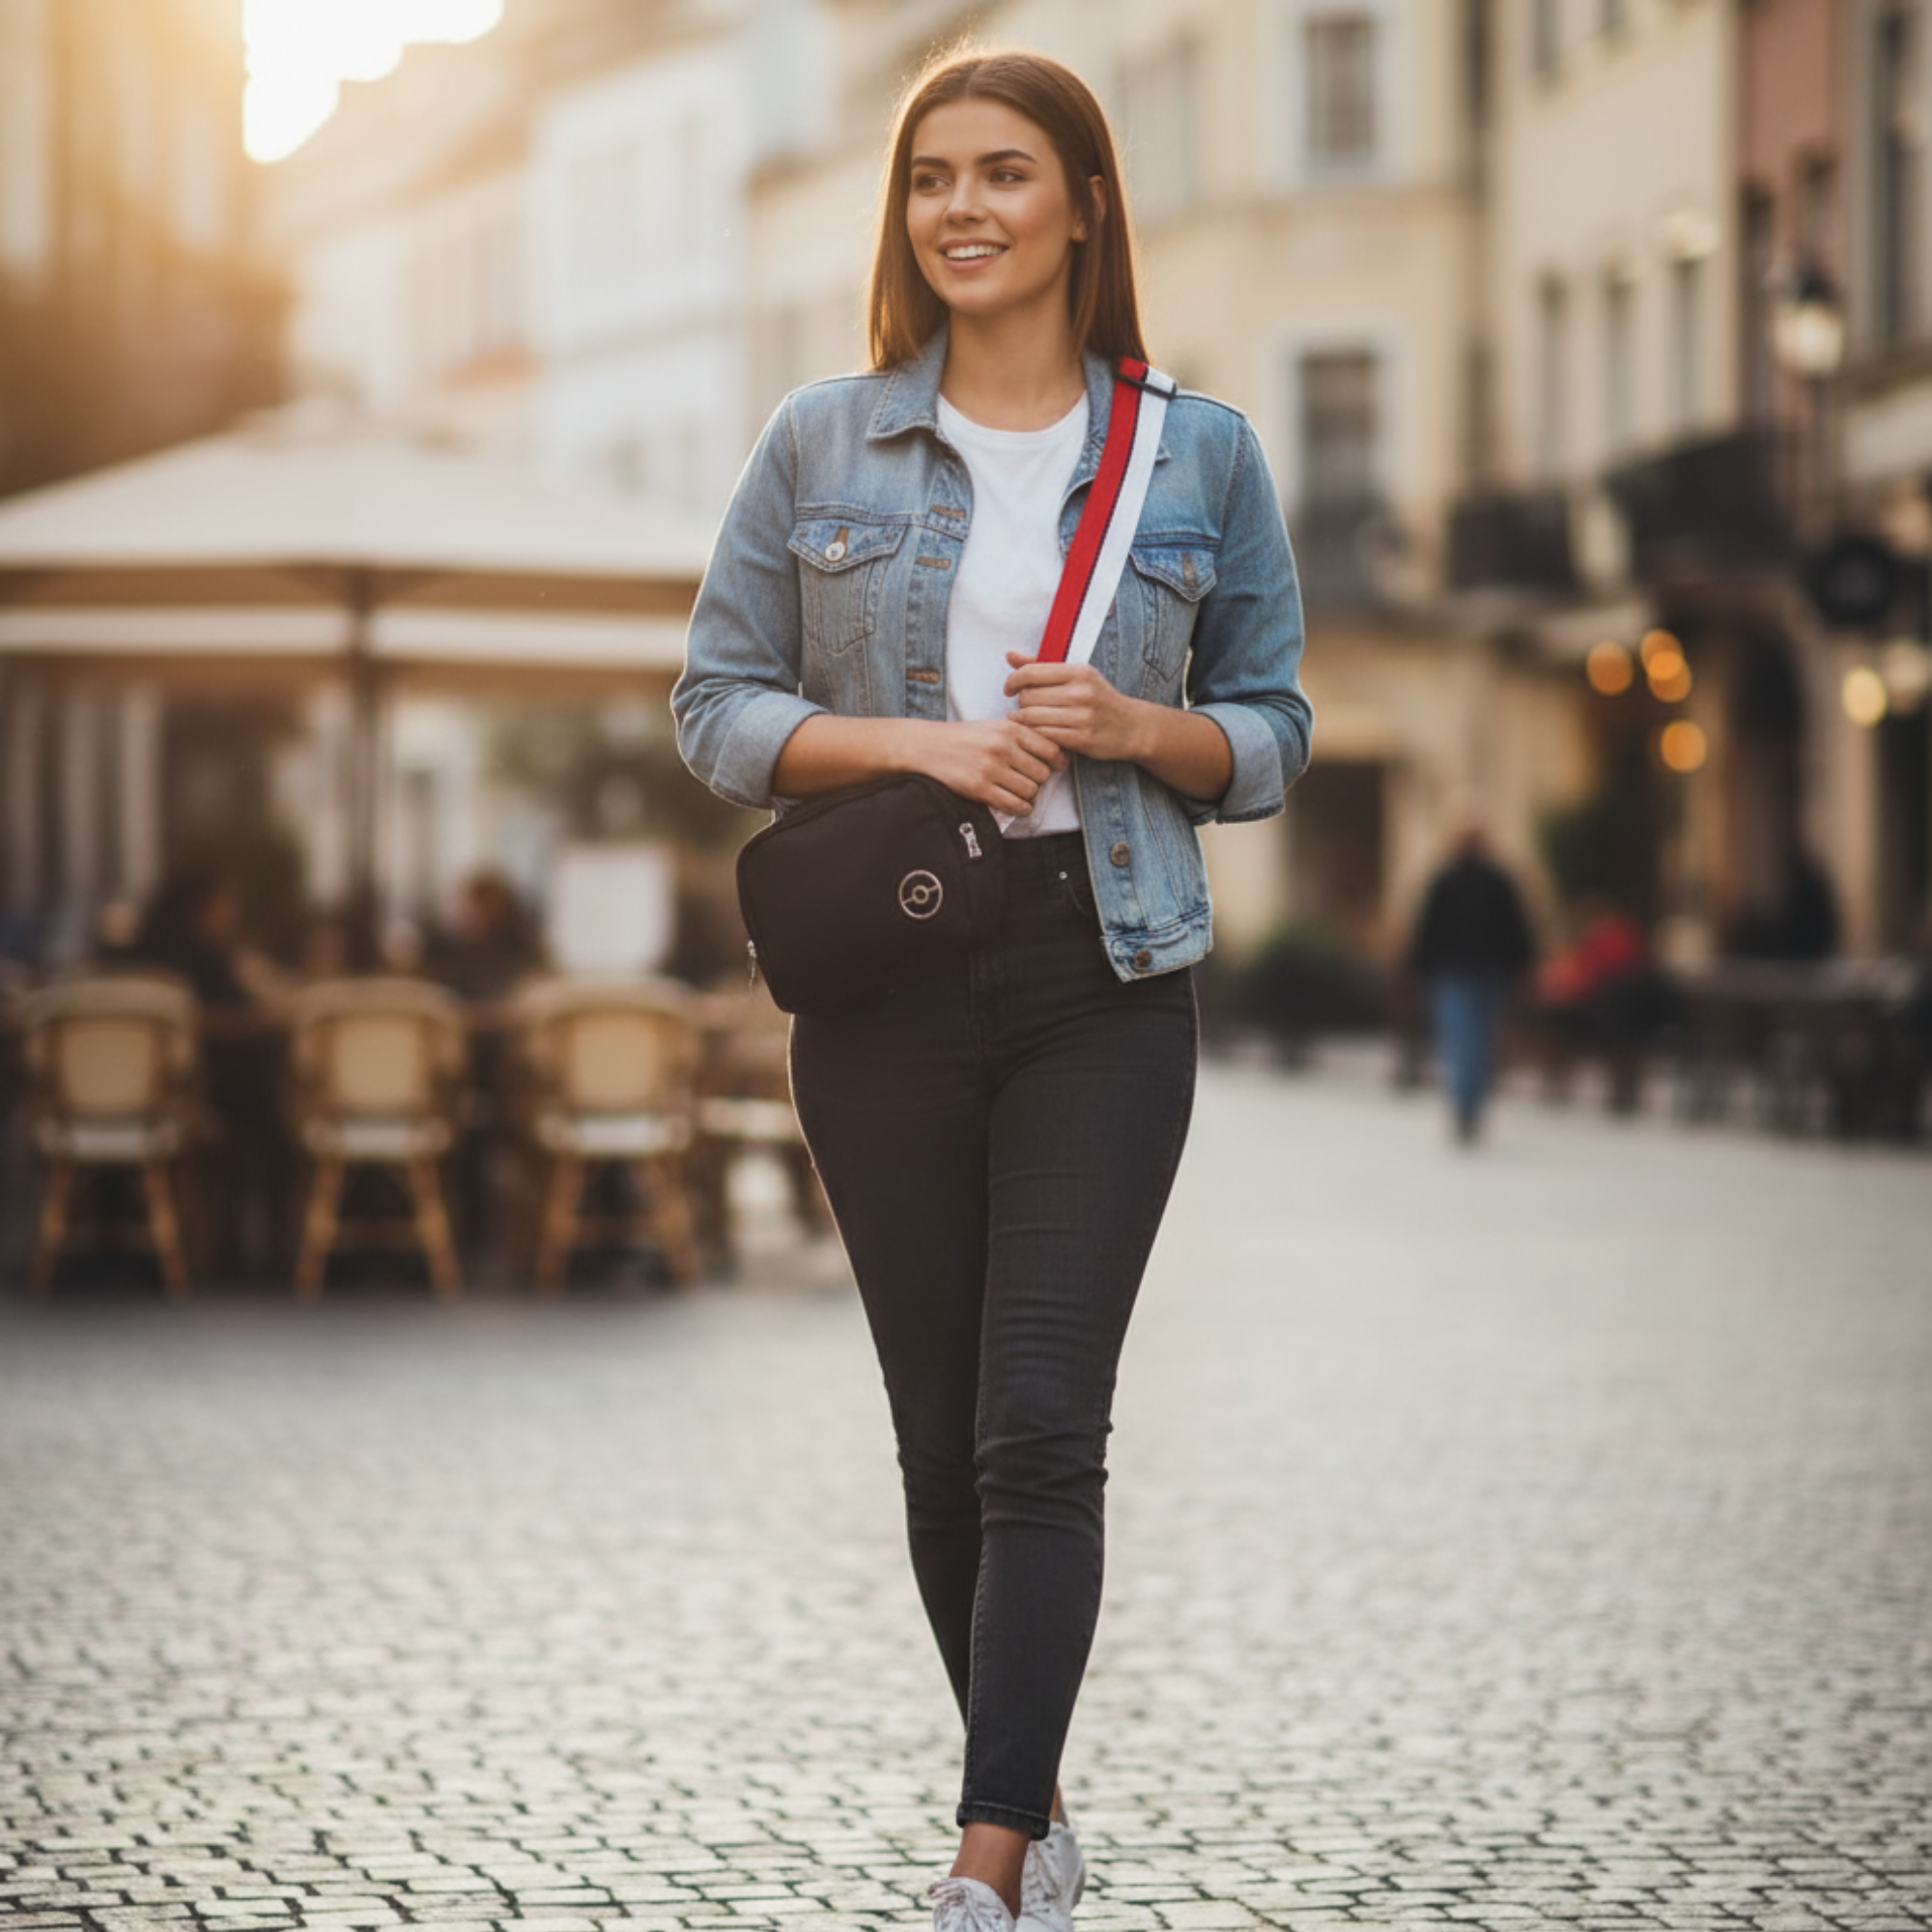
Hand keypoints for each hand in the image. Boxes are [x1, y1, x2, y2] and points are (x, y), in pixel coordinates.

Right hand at [916, 716, 1067, 816]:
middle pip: (1043, 773)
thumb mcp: (994, 727)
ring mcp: (990, 768)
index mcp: (1010, 728)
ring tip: (1019, 792)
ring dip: (1029, 796)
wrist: (927, 747)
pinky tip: (1016, 805)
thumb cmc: (965, 738)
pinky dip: (1021, 809)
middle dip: (1040, 780)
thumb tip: (1056, 755)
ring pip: (1031, 791)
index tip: (1054, 767)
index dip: (1057, 761)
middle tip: (1028, 780)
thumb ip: (1022, 736)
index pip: (1051, 749)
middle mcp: (1002, 746)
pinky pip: (1014, 805)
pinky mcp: (979, 788)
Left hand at [1003, 654, 1148, 762]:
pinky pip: (1043, 735)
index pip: (1031, 672)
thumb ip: (1041, 666)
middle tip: (1025, 707)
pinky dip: (1034, 734)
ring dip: (1022, 720)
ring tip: (1024, 720)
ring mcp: (1083, 716)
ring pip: (1032, 717)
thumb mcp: (1076, 676)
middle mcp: (1081, 692)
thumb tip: (1009, 656)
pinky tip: (1035, 733)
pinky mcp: (1082, 739)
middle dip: (1020, 702)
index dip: (1013, 681)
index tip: (1009, 689)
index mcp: (1079, 671)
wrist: (1133, 727)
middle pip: (1028, 696)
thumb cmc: (1098, 699)